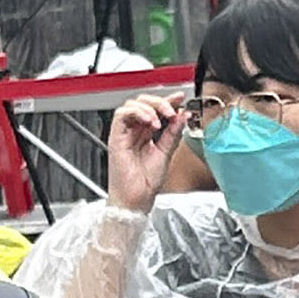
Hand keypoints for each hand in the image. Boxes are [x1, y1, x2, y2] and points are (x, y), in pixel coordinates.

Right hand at [103, 92, 183, 212]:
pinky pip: (122, 114)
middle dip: (160, 102)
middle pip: (143, 102)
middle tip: (173, 110)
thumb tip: (182, 116)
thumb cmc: (146, 182)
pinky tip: (150, 122)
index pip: (155, 109)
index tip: (181, 98)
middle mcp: (134, 131)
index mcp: (145, 133)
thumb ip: (173, 133)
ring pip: (132, 104)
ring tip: (162, 119)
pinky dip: (138, 113)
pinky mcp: (116, 136)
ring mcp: (124, 133)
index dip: (167, 100)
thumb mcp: (166, 153)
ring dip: (150, 107)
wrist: (136, 198)